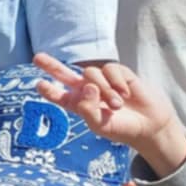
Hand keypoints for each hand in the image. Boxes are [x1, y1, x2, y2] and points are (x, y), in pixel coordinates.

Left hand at [32, 54, 185, 175]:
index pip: (59, 95)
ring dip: (105, 90)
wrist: (149, 124)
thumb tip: (86, 87)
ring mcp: (102, 80)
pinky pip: (110, 70)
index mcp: (79, 104)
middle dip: (51, 65)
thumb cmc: (121, 128)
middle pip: (65, 74)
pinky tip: (127, 94)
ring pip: (91, 73)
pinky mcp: (119, 73)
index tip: (39, 84)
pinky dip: (117, 83)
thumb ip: (88, 109)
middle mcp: (87, 90)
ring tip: (117, 105)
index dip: (49, 90)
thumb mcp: (100, 125)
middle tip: (37, 58)